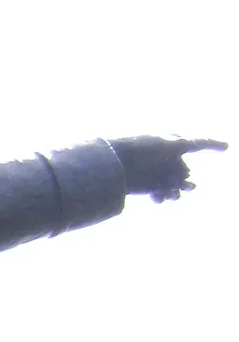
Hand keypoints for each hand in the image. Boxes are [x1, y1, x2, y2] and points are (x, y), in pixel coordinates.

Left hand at [108, 135, 226, 201]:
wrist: (115, 162)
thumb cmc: (143, 148)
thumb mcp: (171, 144)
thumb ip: (190, 146)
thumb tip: (200, 158)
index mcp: (171, 144)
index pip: (196, 144)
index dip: (212, 144)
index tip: (225, 147)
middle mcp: (165, 157)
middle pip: (182, 171)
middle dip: (184, 180)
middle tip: (186, 186)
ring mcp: (155, 172)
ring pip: (173, 184)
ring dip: (176, 190)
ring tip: (173, 195)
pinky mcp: (145, 185)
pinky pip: (160, 193)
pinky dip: (162, 196)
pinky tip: (159, 198)